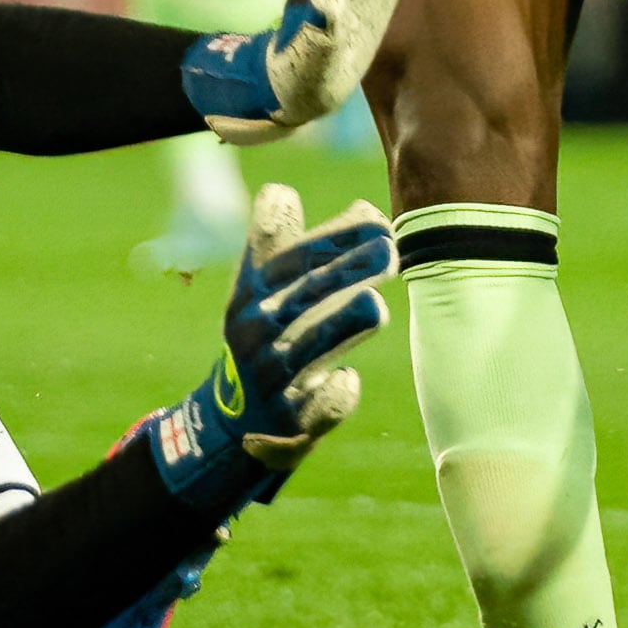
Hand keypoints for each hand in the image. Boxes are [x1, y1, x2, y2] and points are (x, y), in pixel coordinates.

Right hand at [134, 187, 392, 514]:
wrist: (238, 421)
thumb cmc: (266, 338)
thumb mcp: (267, 292)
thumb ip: (311, 248)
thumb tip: (365, 206)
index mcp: (250, 295)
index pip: (287, 256)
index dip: (330, 235)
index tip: (370, 212)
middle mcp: (255, 333)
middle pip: (303, 294)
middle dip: (346, 267)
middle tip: (389, 242)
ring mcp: (271, 377)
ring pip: (307, 347)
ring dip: (339, 326)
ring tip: (373, 305)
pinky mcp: (291, 420)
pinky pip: (318, 407)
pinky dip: (334, 394)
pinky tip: (346, 378)